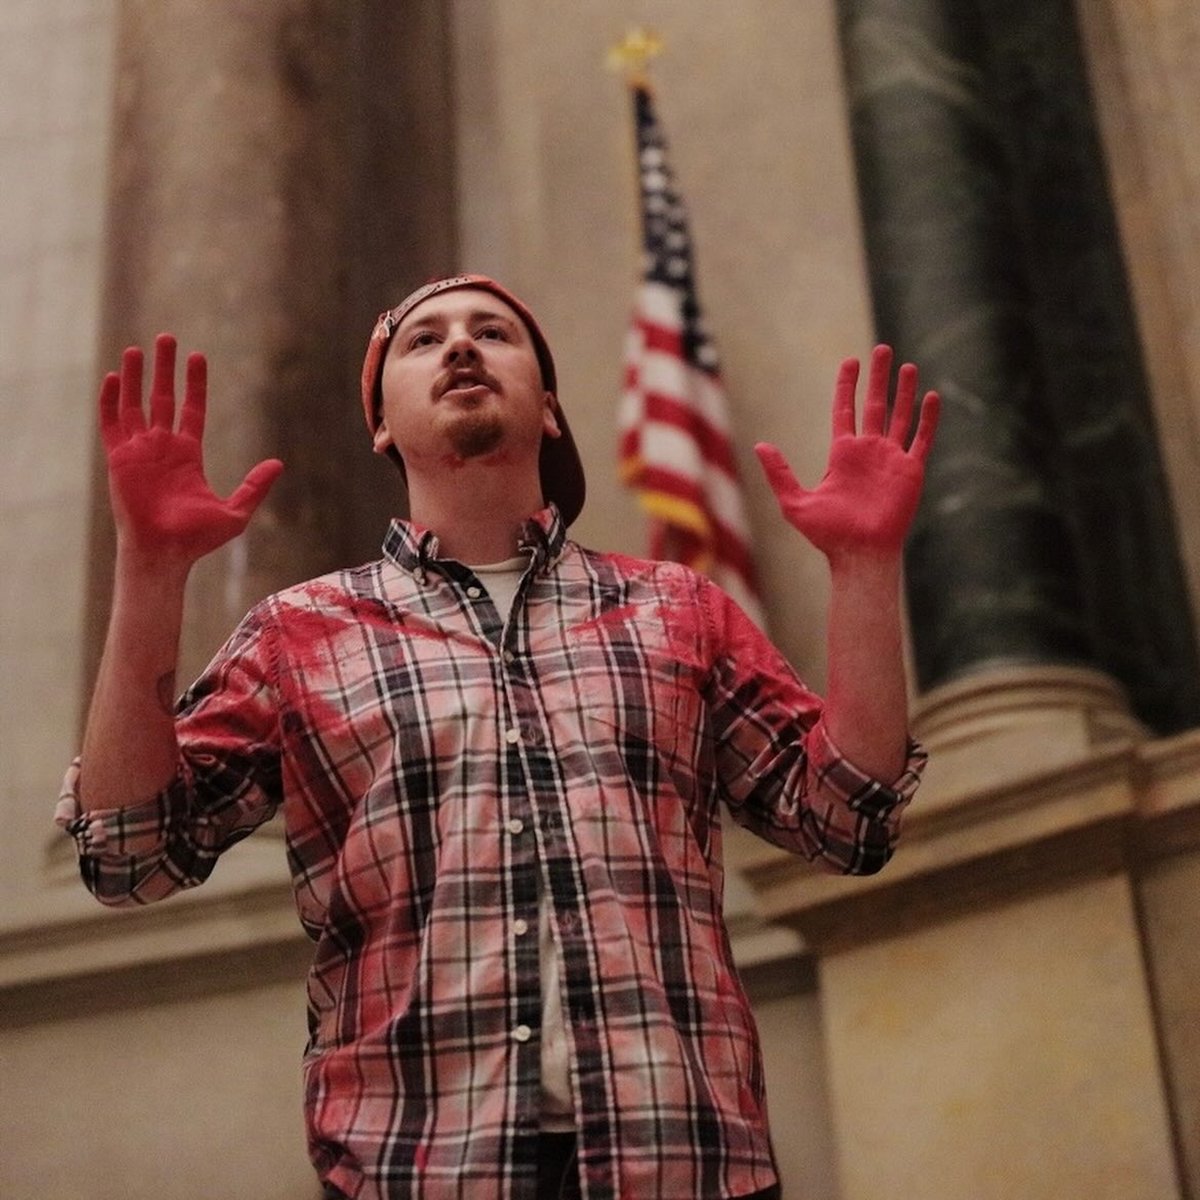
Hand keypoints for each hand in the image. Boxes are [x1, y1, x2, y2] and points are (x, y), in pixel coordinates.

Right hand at [100, 333, 283, 564]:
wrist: (165, 552)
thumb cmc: (197, 539)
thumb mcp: (235, 511)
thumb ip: (254, 485)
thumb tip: (279, 463)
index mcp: (188, 455)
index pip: (191, 410)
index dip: (194, 384)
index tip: (197, 357)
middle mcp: (162, 448)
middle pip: (162, 398)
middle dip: (165, 369)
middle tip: (168, 338)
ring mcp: (139, 452)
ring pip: (135, 405)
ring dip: (136, 377)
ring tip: (138, 348)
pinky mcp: (119, 459)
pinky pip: (112, 424)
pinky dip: (111, 401)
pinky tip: (115, 377)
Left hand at [755, 345, 938, 563]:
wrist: (859, 554)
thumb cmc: (828, 535)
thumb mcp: (795, 502)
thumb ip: (779, 472)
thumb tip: (760, 445)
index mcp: (843, 455)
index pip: (845, 410)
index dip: (847, 386)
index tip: (850, 362)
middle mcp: (868, 452)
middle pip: (875, 405)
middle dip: (878, 378)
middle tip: (882, 350)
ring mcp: (891, 460)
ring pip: (900, 416)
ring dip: (904, 392)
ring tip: (908, 365)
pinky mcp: (910, 471)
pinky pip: (922, 439)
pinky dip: (927, 419)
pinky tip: (931, 396)